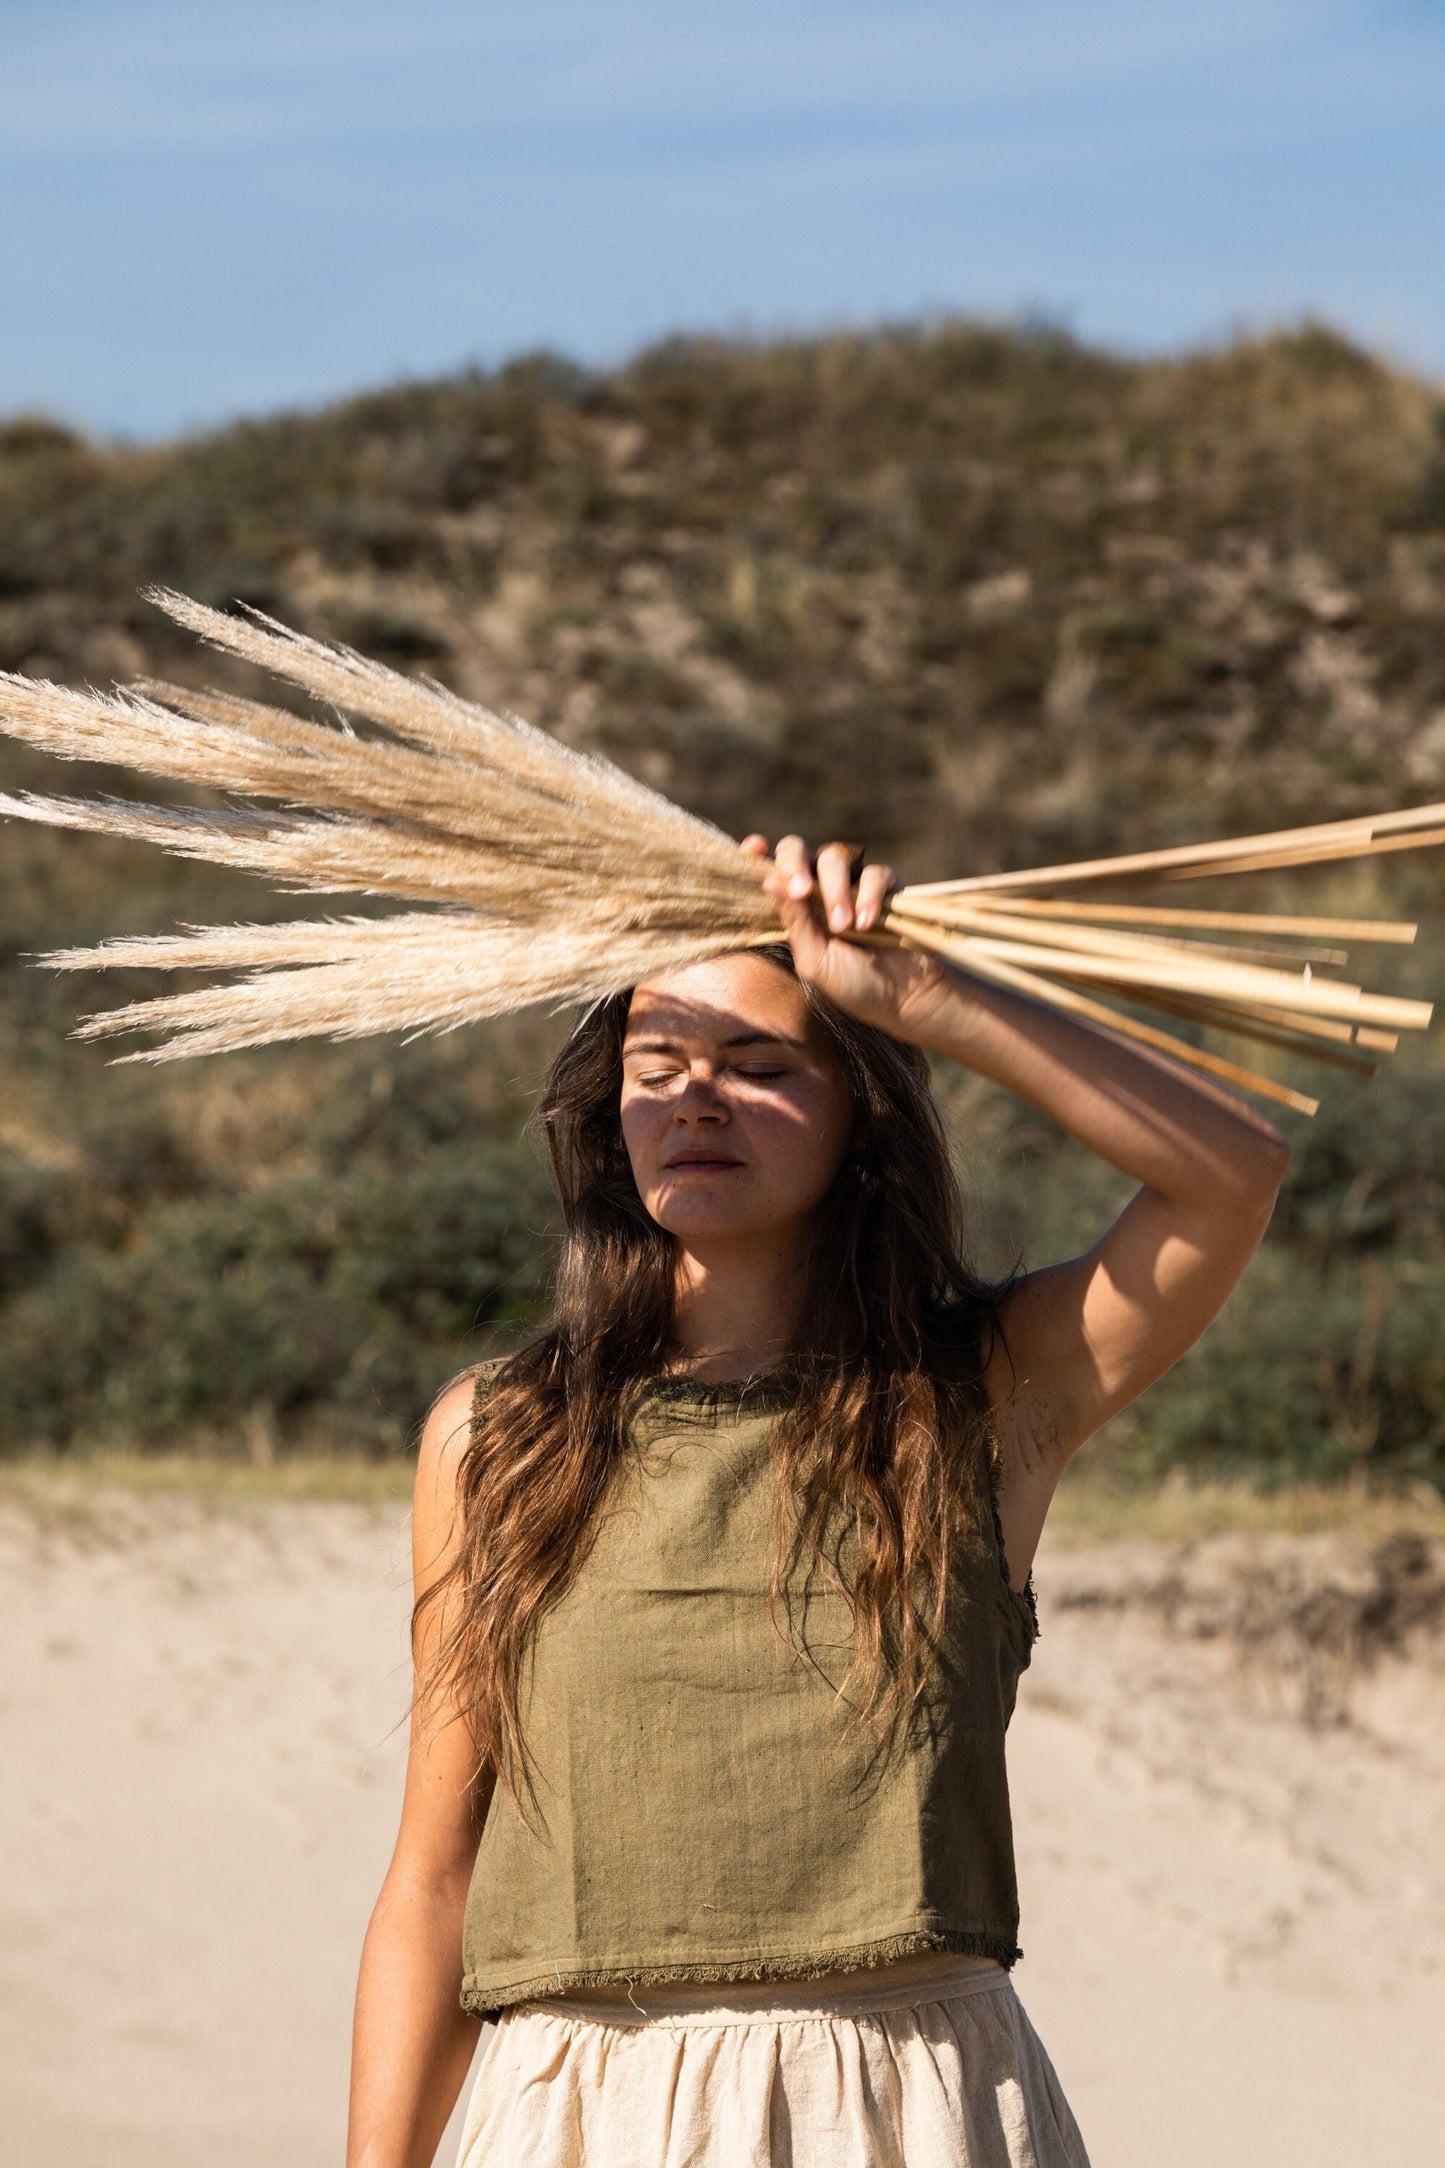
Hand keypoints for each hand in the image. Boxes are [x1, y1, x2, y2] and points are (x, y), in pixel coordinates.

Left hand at [743, 833, 951, 1046]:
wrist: (902, 998)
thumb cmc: (853, 985)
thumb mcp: (815, 961)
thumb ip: (795, 922)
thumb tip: (769, 882)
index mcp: (796, 908)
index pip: (771, 870)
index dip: (759, 853)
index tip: (754, 846)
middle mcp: (820, 889)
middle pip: (799, 851)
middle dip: (795, 865)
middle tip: (803, 891)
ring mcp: (854, 885)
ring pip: (835, 857)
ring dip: (836, 890)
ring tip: (844, 927)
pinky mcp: (887, 888)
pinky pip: (874, 873)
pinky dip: (869, 896)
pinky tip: (867, 925)